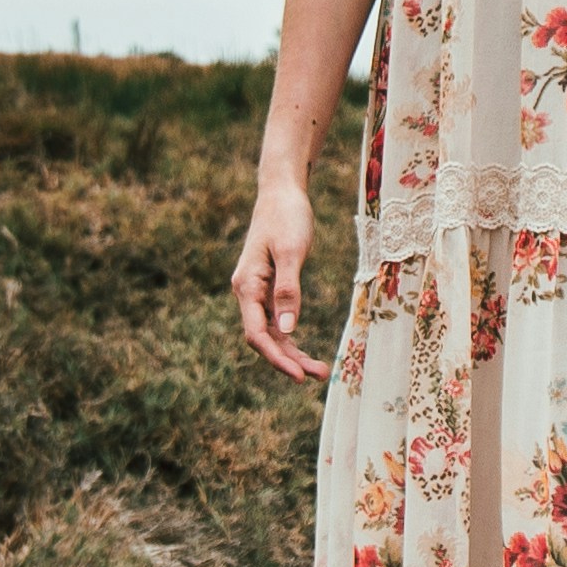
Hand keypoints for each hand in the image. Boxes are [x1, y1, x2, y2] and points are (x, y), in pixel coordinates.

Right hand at [231, 179, 324, 381]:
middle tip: (319, 375)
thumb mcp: (292, 252)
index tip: (299, 376)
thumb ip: (288, 290)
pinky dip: (291, 336)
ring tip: (319, 370)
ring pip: (272, 332)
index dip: (276, 357)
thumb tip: (287, 330)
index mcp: (247, 285)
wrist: (282, 191)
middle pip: (265, 338)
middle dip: (289, 360)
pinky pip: (277, 319)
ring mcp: (257, 290)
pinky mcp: (269, 286)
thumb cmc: (287, 217)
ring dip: (292, 352)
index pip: (257, 333)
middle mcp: (247, 291)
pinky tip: (304, 350)